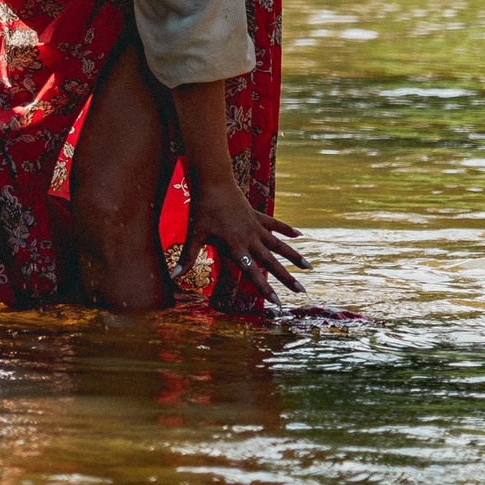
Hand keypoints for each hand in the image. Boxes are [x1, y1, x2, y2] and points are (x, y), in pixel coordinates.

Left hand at [182, 182, 307, 297]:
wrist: (213, 181)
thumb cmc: (202, 208)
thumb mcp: (194, 233)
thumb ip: (188, 256)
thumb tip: (174, 275)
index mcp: (235, 246)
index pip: (251, 272)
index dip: (264, 288)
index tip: (277, 302)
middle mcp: (249, 239)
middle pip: (271, 262)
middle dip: (286, 278)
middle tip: (302, 292)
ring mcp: (255, 227)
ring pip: (278, 245)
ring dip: (293, 256)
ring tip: (309, 267)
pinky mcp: (256, 215)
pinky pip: (274, 224)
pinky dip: (286, 229)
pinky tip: (300, 235)